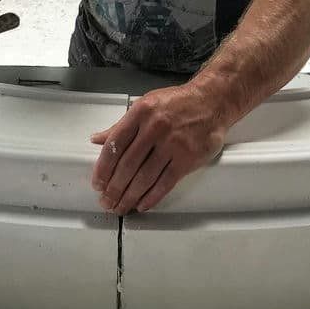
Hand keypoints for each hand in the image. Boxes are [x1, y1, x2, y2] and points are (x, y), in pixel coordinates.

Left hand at [89, 83, 229, 214]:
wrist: (212, 102)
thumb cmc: (178, 103)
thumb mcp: (145, 105)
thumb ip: (121, 125)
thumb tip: (98, 139)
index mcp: (140, 112)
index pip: (115, 144)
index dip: (103, 168)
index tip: (97, 183)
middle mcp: (155, 127)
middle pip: (128, 165)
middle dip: (114, 188)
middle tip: (107, 201)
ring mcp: (172, 144)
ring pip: (145, 177)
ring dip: (129, 196)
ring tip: (120, 206)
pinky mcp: (188, 158)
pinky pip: (165, 183)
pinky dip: (152, 197)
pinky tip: (142, 204)